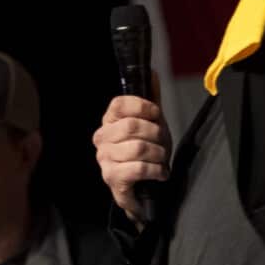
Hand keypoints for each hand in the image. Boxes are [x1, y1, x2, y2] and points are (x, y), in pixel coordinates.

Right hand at [92, 95, 172, 223]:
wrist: (144, 191)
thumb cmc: (145, 155)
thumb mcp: (152, 124)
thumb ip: (151, 100)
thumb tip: (152, 73)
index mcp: (108, 121)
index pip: (119, 104)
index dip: (142, 107)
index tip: (156, 115)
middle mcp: (101, 138)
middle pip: (132, 126)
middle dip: (156, 134)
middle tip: (162, 143)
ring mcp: (104, 159)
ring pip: (138, 147)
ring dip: (158, 154)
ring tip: (161, 159)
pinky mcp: (112, 178)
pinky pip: (138, 168)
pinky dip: (156, 170)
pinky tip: (160, 172)